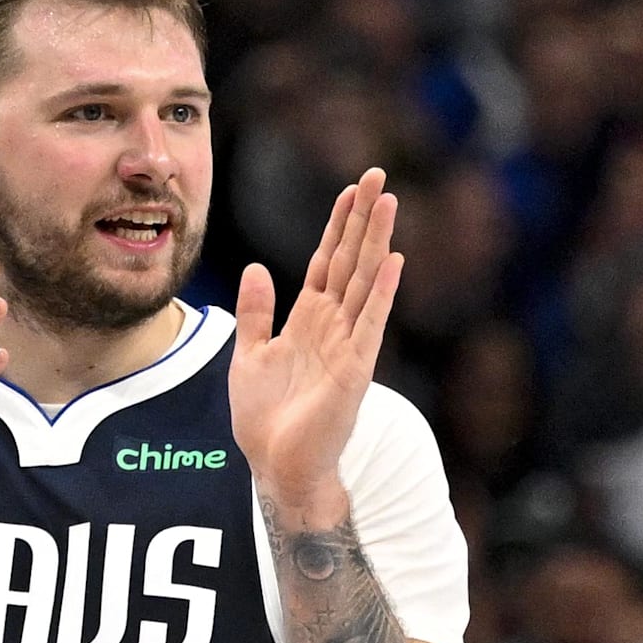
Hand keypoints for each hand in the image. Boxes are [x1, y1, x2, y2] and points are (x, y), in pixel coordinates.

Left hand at [229, 168, 402, 515]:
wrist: (276, 467)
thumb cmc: (265, 419)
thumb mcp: (248, 356)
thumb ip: (256, 313)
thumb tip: (256, 267)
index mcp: (306, 321)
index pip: (325, 261)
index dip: (337, 225)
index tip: (350, 189)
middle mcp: (332, 326)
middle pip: (350, 261)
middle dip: (362, 219)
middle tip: (377, 175)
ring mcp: (347, 345)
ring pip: (364, 283)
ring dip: (376, 242)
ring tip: (389, 202)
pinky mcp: (354, 371)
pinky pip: (371, 324)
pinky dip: (382, 293)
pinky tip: (394, 262)